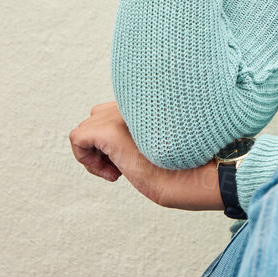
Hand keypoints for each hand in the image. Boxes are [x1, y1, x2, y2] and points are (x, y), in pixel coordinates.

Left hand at [68, 101, 222, 210]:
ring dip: (97, 155)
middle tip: (125, 165)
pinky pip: (77, 139)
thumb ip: (149, 133)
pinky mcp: (109, 130)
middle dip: (105, 146)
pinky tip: (113, 173)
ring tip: (119, 170)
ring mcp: (120, 113)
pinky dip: (86, 160)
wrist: (200, 176)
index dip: (119, 139)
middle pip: (98, 116)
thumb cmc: (191, 167)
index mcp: (150, 101)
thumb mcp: (168, 143)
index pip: (117, 111)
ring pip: (86, 128)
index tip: (138, 157)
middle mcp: (133, 101)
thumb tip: (131, 146)